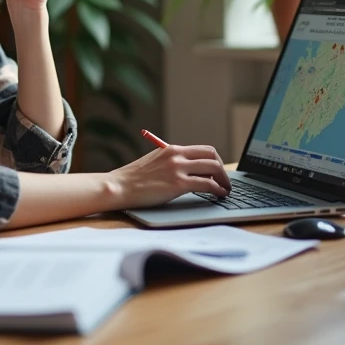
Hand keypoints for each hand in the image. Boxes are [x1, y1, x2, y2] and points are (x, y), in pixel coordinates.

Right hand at [107, 145, 231, 208]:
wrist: (119, 186)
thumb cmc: (134, 179)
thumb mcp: (154, 163)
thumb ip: (171, 162)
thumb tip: (189, 171)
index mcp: (171, 149)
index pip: (204, 150)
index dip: (215, 161)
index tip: (218, 172)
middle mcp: (177, 156)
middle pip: (212, 156)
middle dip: (223, 169)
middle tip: (225, 181)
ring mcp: (178, 169)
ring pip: (213, 168)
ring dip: (224, 180)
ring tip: (225, 190)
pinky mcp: (178, 184)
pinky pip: (207, 184)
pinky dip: (218, 189)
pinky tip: (219, 195)